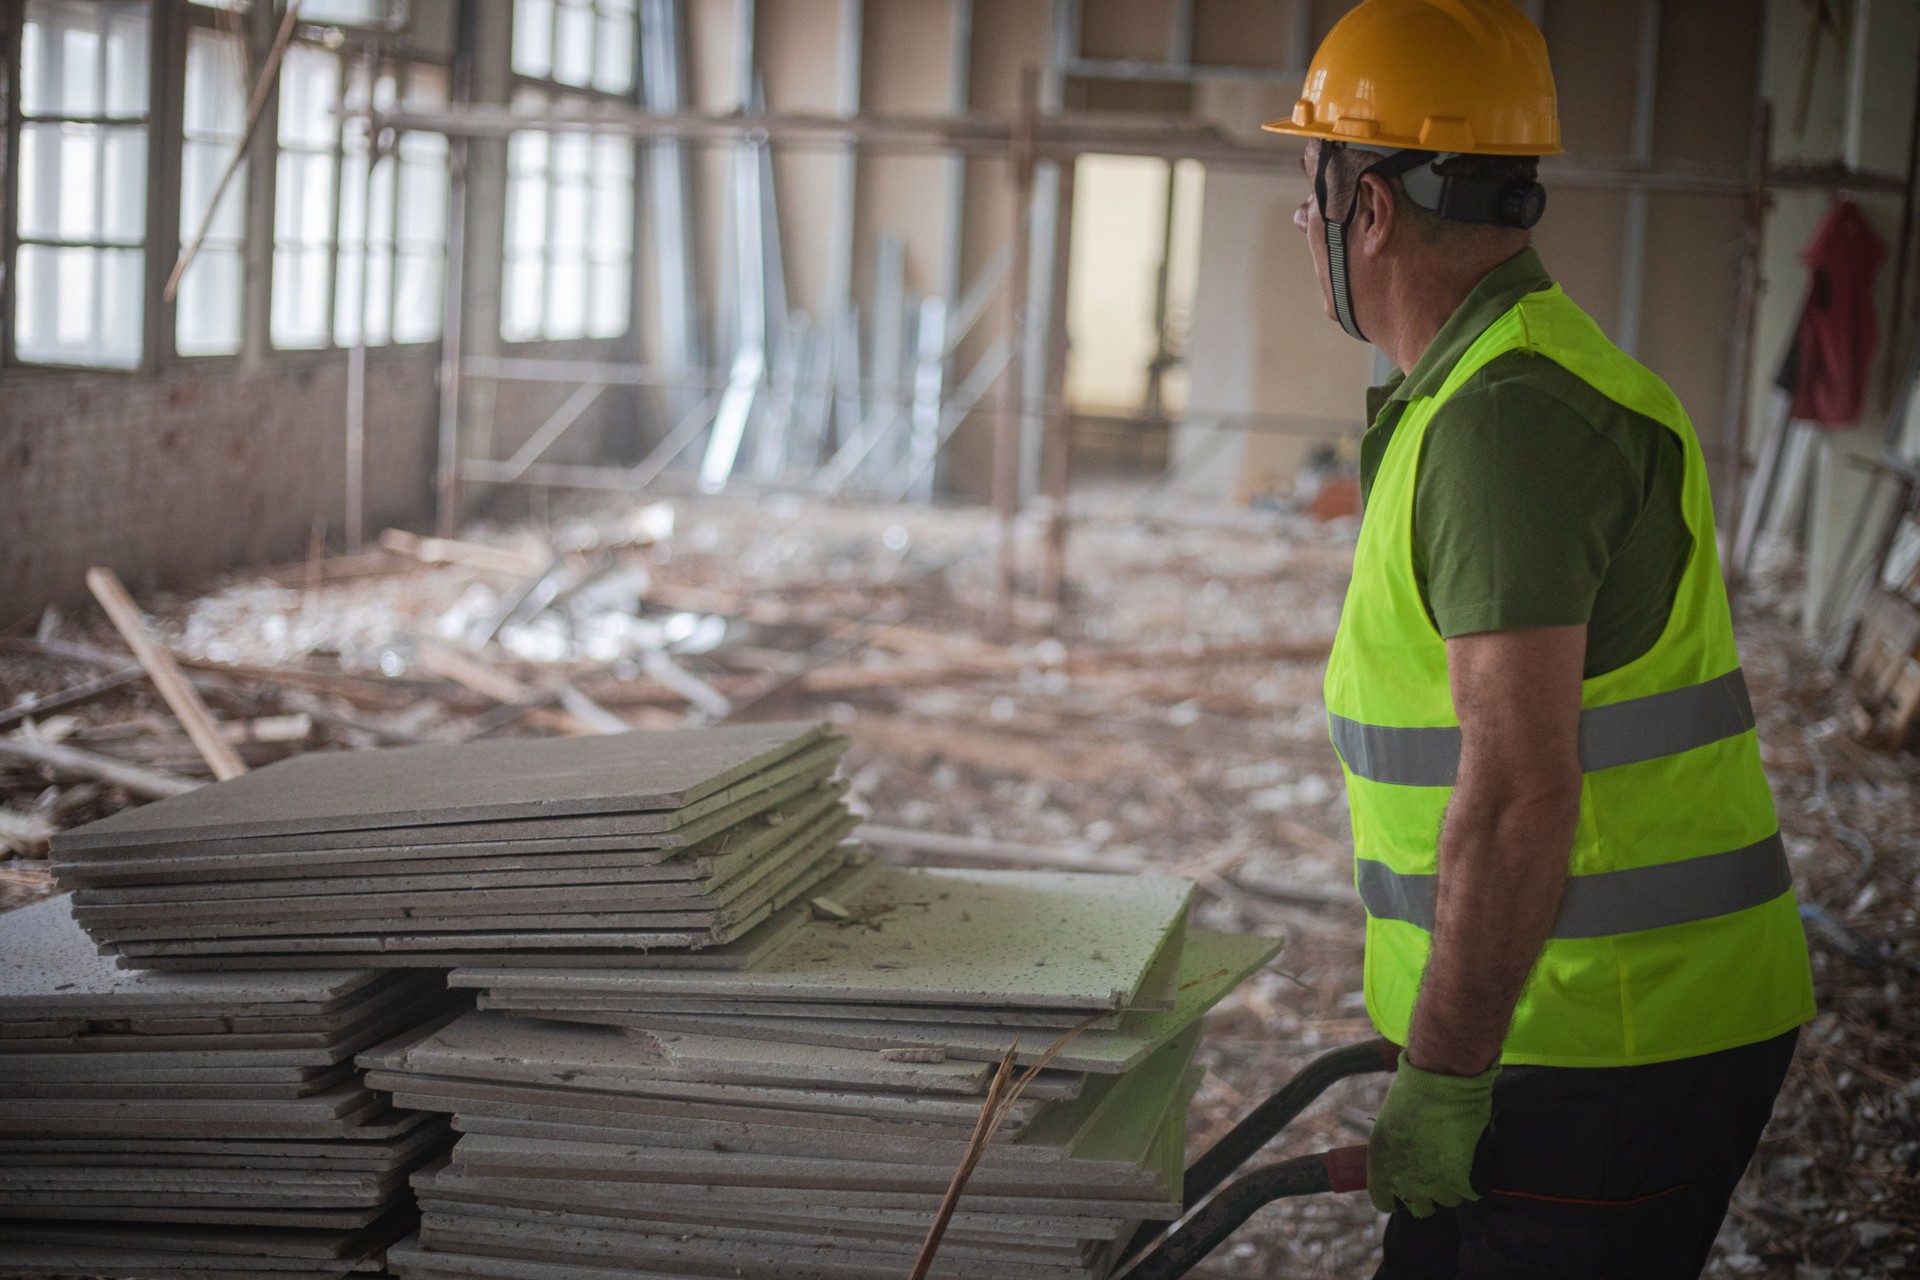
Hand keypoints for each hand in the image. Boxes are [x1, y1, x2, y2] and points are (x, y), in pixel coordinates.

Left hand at [1366, 1052, 1497, 1215]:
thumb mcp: (1386, 1127)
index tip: (1404, 1186)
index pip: (1384, 1202)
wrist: (1440, 1085)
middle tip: (1433, 1173)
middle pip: (1420, 1209)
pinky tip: (1469, 1159)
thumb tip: (1400, 1163)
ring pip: (1448, 1199)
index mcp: (1381, 1169)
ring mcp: (1436, 1185)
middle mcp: (1407, 1184)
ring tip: (1453, 1159)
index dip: (1395, 1196)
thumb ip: (1391, 1153)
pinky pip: (1472, 1192)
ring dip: (1451, 1185)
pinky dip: (1473, 1179)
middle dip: (1426, 1194)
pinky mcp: (1463, 1182)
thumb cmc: (1410, 1096)